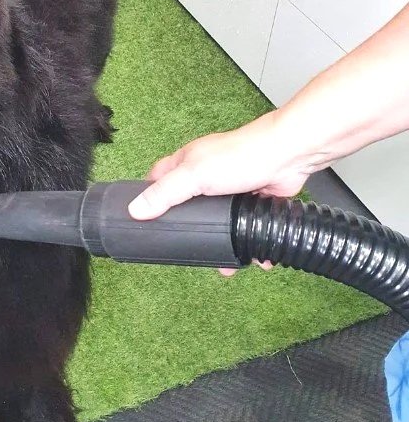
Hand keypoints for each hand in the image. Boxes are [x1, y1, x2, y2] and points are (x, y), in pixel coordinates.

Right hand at [127, 112, 312, 275]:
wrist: (286, 158)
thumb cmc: (239, 156)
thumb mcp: (194, 175)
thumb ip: (165, 193)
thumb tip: (136, 210)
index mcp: (187, 162)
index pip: (158, 178)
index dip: (149, 195)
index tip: (143, 217)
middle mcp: (206, 174)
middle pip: (187, 203)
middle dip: (188, 227)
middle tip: (185, 248)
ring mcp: (229, 188)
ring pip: (218, 219)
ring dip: (221, 241)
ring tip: (223, 265)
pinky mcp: (250, 200)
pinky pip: (243, 225)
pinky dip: (246, 241)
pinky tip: (251, 257)